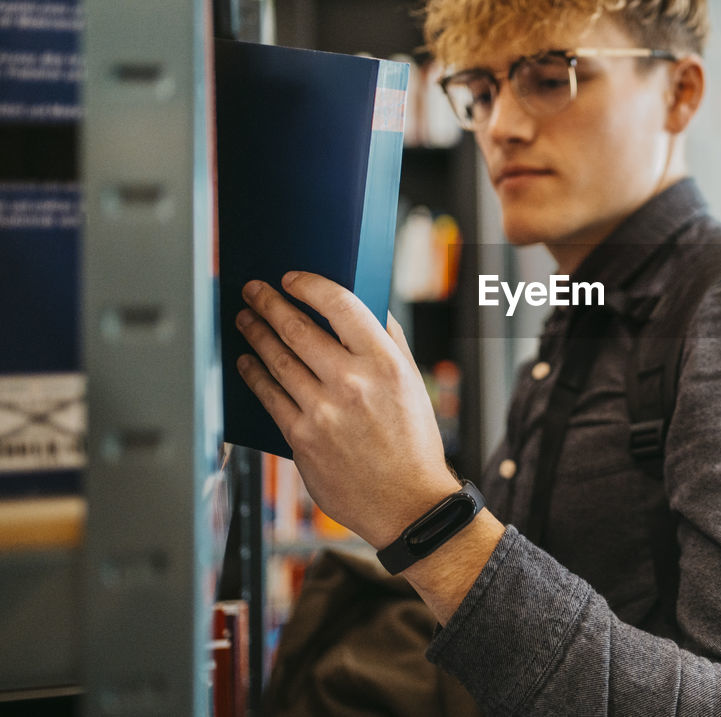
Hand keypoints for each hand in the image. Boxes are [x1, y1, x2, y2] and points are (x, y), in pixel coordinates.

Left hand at [235, 271, 459, 547]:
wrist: (408, 503)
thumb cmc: (413, 443)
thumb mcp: (413, 383)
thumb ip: (390, 341)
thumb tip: (366, 307)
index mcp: (385, 362)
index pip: (340, 305)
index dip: (308, 285)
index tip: (291, 278)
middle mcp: (353, 382)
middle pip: (298, 329)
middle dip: (269, 304)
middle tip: (254, 290)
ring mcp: (324, 411)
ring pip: (277, 359)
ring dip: (255, 333)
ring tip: (245, 319)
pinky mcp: (302, 438)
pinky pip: (269, 396)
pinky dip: (254, 374)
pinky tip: (247, 362)